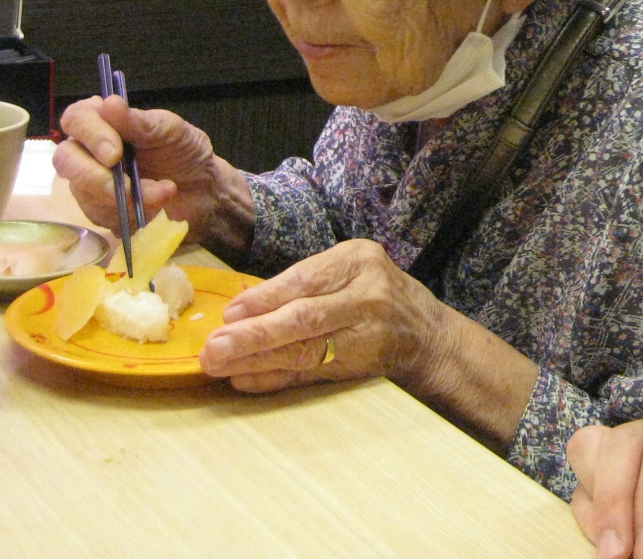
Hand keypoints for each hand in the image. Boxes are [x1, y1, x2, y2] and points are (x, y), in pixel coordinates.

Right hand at [54, 96, 251, 253]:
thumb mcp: (170, 131)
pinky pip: (100, 216)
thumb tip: (109, 103)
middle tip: (130, 186)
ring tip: (164, 191)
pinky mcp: (100, 210)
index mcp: (103, 122)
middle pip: (66, 160)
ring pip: (84, 193)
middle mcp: (88, 151)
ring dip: (126, 197)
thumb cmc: (184, 151)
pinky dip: (130, 213)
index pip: (76, 119)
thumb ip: (139, 122)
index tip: (115, 153)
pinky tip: (156, 206)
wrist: (202, 189)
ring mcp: (89, 182)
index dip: (90, 135)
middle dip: (96, 176)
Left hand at [200, 238, 445, 393]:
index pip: (306, 279)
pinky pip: (310, 376)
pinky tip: (245, 380)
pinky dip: (275, 379)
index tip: (229, 313)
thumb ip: (305, 282)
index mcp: (359, 262)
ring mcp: (366, 336)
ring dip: (257, 360)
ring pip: (305, 351)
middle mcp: (366, 297)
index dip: (266, 298)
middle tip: (215, 347)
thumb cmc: (375, 292)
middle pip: (306, 318)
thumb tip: (242, 305)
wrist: (427, 333)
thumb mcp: (350, 269)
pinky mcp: (359, 368)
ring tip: (219, 365)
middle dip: (255, 334)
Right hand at [568, 408, 642, 558]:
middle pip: (623, 442)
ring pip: (590, 449)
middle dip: (614, 501)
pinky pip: (581, 480)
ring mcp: (633, 445)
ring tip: (613, 551)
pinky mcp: (608, 471)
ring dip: (596, 504)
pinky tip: (607, 544)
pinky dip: (588, 513)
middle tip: (616, 557)